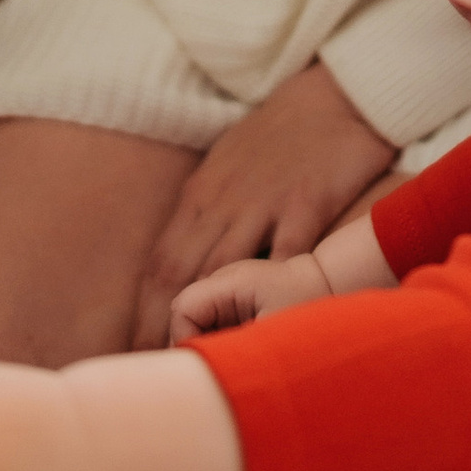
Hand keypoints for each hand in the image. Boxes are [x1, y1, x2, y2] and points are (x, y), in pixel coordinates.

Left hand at [131, 64, 394, 346]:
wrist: (336, 97)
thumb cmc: (280, 136)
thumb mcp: (226, 167)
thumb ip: (204, 213)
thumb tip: (183, 260)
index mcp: (200, 196)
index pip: (158, 263)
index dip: (141, 312)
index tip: (134, 354)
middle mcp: (223, 202)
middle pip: (179, 273)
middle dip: (160, 327)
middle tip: (155, 373)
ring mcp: (264, 202)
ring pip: (222, 269)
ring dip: (208, 320)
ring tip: (202, 364)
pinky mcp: (306, 202)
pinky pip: (285, 254)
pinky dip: (273, 291)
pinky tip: (269, 327)